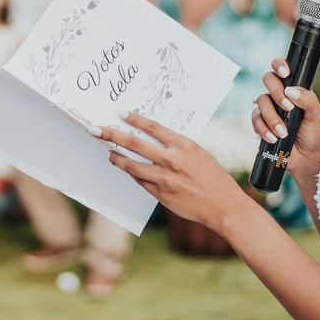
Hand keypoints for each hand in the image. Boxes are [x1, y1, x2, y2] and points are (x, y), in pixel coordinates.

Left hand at [96, 111, 246, 228]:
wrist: (223, 205)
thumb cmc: (212, 177)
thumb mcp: (197, 154)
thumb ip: (175, 147)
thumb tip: (150, 139)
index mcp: (184, 145)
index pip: (153, 127)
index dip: (134, 119)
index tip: (120, 114)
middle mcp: (172, 160)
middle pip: (134, 144)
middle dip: (112, 135)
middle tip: (97, 129)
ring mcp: (165, 178)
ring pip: (132, 165)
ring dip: (116, 158)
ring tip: (107, 153)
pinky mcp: (161, 194)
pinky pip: (140, 181)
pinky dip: (132, 174)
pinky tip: (126, 169)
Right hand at [254, 58, 319, 179]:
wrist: (305, 158)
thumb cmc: (314, 134)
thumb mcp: (317, 115)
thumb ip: (308, 99)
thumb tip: (290, 91)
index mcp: (294, 89)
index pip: (282, 68)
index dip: (279, 65)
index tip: (285, 74)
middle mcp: (279, 95)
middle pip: (268, 79)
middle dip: (275, 92)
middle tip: (287, 108)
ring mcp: (269, 109)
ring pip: (260, 101)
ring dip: (271, 118)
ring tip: (283, 132)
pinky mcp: (261, 123)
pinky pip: (255, 119)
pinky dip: (264, 129)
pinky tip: (273, 138)